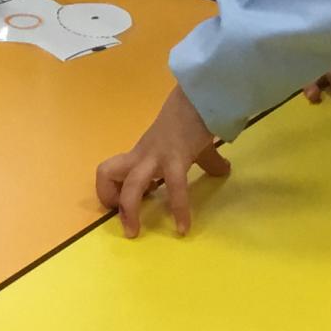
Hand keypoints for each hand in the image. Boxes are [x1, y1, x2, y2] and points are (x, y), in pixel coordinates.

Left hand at [94, 86, 228, 237]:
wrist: (200, 97)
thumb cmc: (193, 119)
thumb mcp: (193, 146)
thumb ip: (206, 160)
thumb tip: (223, 169)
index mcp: (141, 154)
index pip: (108, 170)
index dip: (110, 191)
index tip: (129, 204)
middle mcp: (142, 155)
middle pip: (107, 173)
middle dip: (111, 202)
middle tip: (125, 225)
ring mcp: (156, 156)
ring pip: (131, 184)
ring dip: (130, 212)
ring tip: (136, 233)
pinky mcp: (176, 157)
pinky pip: (175, 187)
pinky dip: (179, 209)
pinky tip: (183, 227)